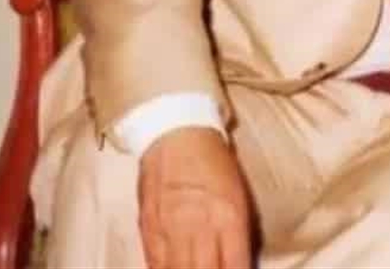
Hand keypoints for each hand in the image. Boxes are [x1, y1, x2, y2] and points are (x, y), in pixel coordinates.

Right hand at [139, 127, 251, 268]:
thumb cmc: (214, 163)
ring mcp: (170, 231)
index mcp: (228, 218)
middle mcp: (199, 228)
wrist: (176, 135)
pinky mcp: (148, 230)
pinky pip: (156, 265)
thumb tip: (241, 266)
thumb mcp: (239, 197)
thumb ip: (239, 236)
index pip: (235, 267)